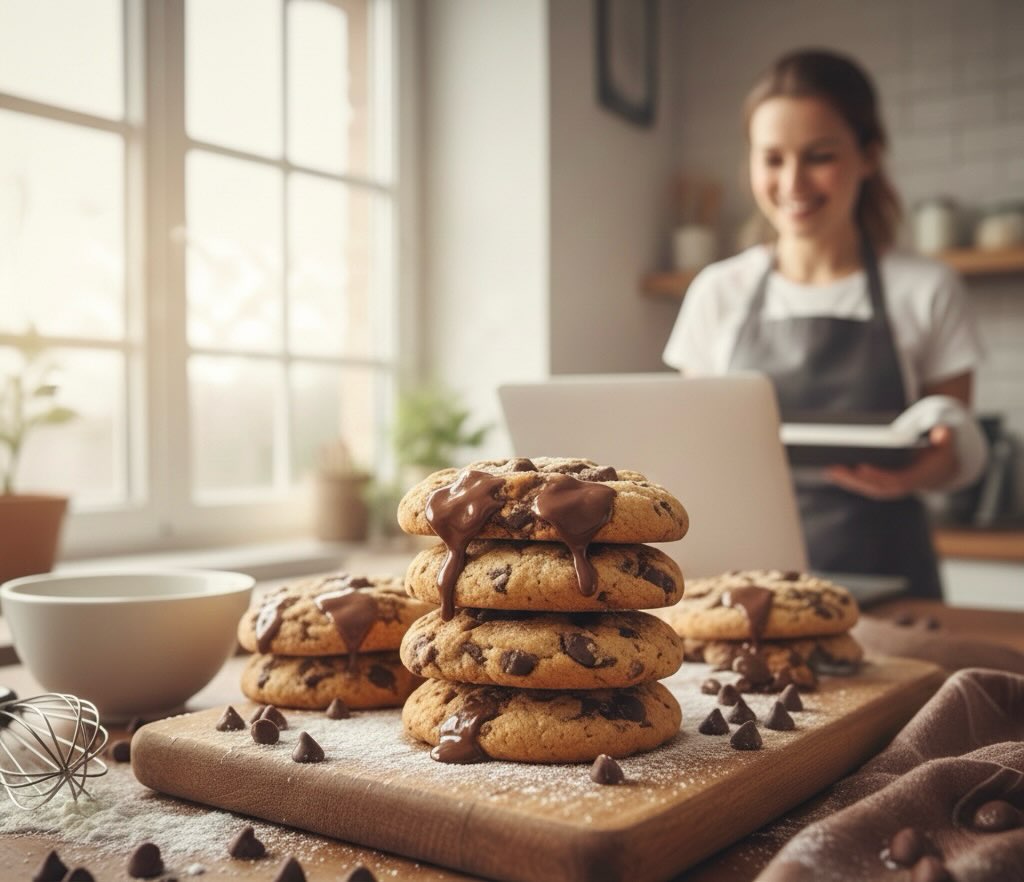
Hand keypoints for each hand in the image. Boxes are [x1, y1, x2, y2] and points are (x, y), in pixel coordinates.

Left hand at [825, 426, 957, 499]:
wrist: (942, 469)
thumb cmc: (940, 452)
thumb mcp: (946, 442)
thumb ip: (945, 436)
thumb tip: (942, 432)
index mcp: (915, 478)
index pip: (894, 480)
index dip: (877, 475)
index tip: (860, 467)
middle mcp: (900, 486)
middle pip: (873, 486)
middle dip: (852, 479)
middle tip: (832, 467)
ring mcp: (889, 487)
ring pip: (864, 487)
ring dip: (845, 480)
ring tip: (826, 467)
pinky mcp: (880, 484)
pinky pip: (862, 484)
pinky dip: (847, 478)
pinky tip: (830, 468)